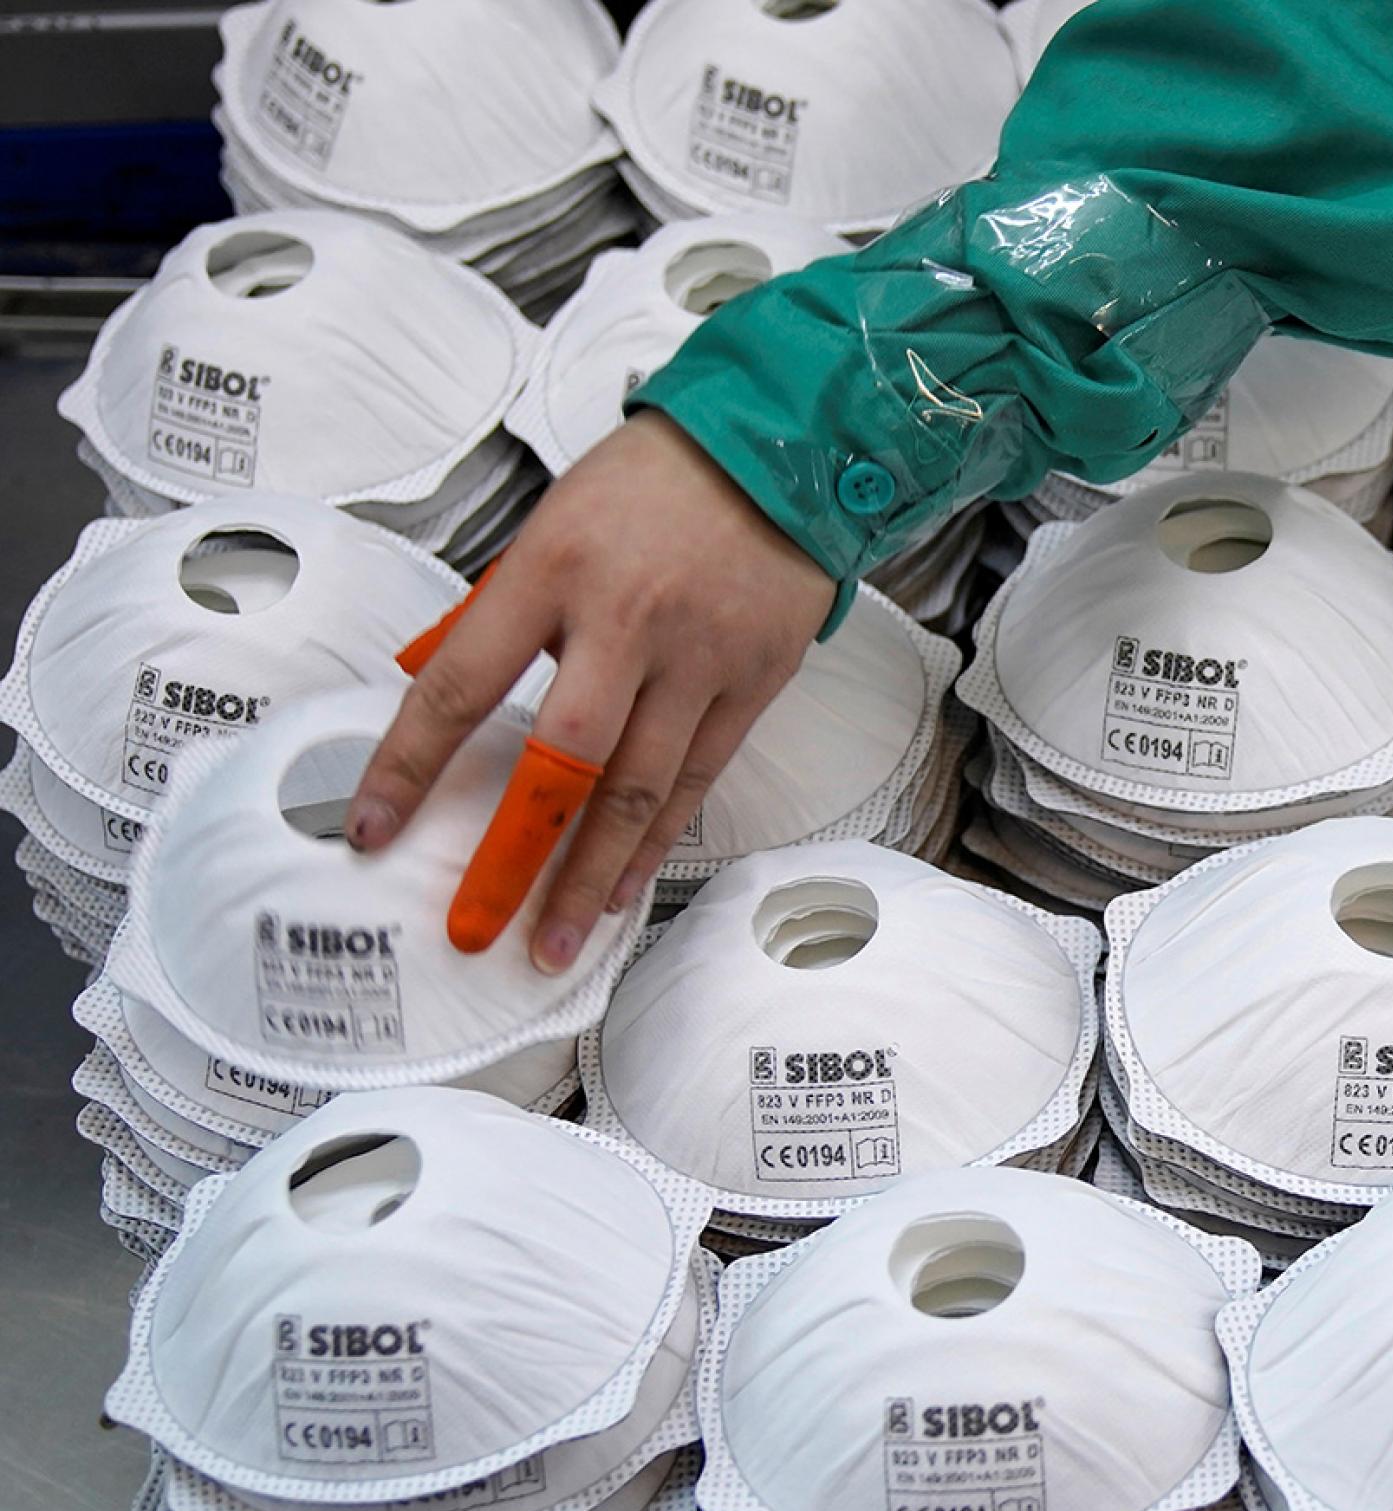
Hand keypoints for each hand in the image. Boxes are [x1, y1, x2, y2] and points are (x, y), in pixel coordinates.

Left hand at [349, 410, 831, 972]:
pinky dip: (657, 843)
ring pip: (637, 790)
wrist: (781, 447)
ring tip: (556, 942)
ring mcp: (698, 658)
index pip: (462, 685)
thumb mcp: (551, 520)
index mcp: (554, 570)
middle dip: (514, 855)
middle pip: (563, 760)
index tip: (372, 829)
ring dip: (592, 877)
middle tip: (475, 926)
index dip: (410, 766)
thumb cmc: (654, 482)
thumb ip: (497, 605)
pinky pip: (697, 780)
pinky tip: (625, 887)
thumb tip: (432, 680)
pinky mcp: (753, 682)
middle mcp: (626, 621)